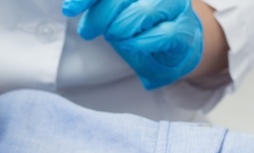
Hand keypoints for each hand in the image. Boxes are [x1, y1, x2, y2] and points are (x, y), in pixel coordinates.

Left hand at [63, 0, 203, 89]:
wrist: (177, 47)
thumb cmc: (141, 26)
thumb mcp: (114, 12)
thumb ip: (99, 5)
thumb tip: (70, 4)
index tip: (69, 10)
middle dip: (99, 16)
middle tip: (88, 31)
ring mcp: (174, 5)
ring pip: (141, 12)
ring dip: (119, 30)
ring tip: (113, 37)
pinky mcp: (184, 29)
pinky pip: (160, 34)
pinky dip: (138, 44)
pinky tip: (130, 45)